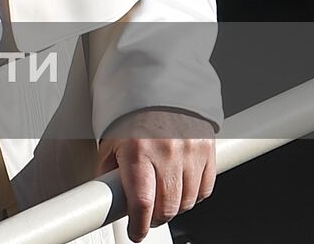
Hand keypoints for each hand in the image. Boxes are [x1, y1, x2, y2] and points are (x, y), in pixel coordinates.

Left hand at [97, 109, 214, 240]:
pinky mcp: (208, 150)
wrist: (159, 83)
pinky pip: (206, 188)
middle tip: (147, 216)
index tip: (136, 232)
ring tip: (163, 199)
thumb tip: (105, 197)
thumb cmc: (131, 111)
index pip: (142, 203)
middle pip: (168, 207)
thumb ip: (109, 171)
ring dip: (175, 207)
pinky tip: (181, 188)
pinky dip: (194, 195)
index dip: (139, 225)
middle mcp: (166, 152)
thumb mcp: (110, 140)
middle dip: (156, 218)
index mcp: (137, 150)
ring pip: (188, 201)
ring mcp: (190, 151)